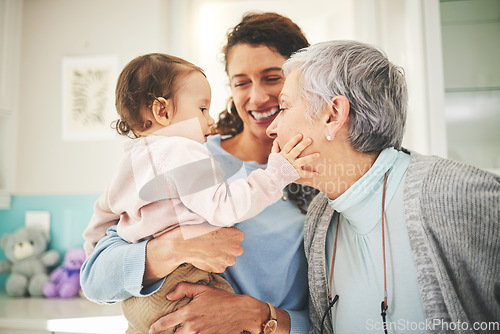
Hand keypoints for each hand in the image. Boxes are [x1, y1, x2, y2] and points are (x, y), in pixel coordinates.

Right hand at [144, 225, 243, 285]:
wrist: (185, 243)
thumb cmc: (199, 231)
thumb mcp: (216, 225)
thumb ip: (226, 231)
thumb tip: (228, 235)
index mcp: (238, 236)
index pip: (237, 237)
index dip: (227, 237)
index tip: (218, 236)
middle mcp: (237, 249)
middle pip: (233, 249)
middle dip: (226, 248)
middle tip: (213, 244)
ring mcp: (229, 261)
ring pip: (227, 258)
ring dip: (220, 256)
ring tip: (208, 250)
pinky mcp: (220, 269)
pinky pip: (219, 265)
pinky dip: (213, 262)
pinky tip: (205, 256)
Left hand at [149, 283, 287, 333]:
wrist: (241, 312)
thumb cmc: (222, 299)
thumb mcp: (203, 289)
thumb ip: (183, 289)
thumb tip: (169, 296)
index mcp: (188, 313)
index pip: (165, 323)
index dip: (155, 328)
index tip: (151, 330)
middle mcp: (192, 327)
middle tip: (166, 331)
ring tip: (180, 331)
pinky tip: (194, 332)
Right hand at [272, 133, 319, 177]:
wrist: (273, 179)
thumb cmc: (274, 166)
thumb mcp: (273, 156)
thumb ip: (275, 148)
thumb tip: (276, 140)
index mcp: (283, 154)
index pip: (289, 145)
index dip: (294, 140)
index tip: (300, 134)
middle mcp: (289, 159)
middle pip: (296, 151)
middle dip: (303, 145)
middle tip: (310, 139)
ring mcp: (293, 166)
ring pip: (302, 161)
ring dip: (310, 157)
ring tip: (318, 154)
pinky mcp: (296, 173)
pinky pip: (304, 174)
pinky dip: (310, 174)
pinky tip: (317, 173)